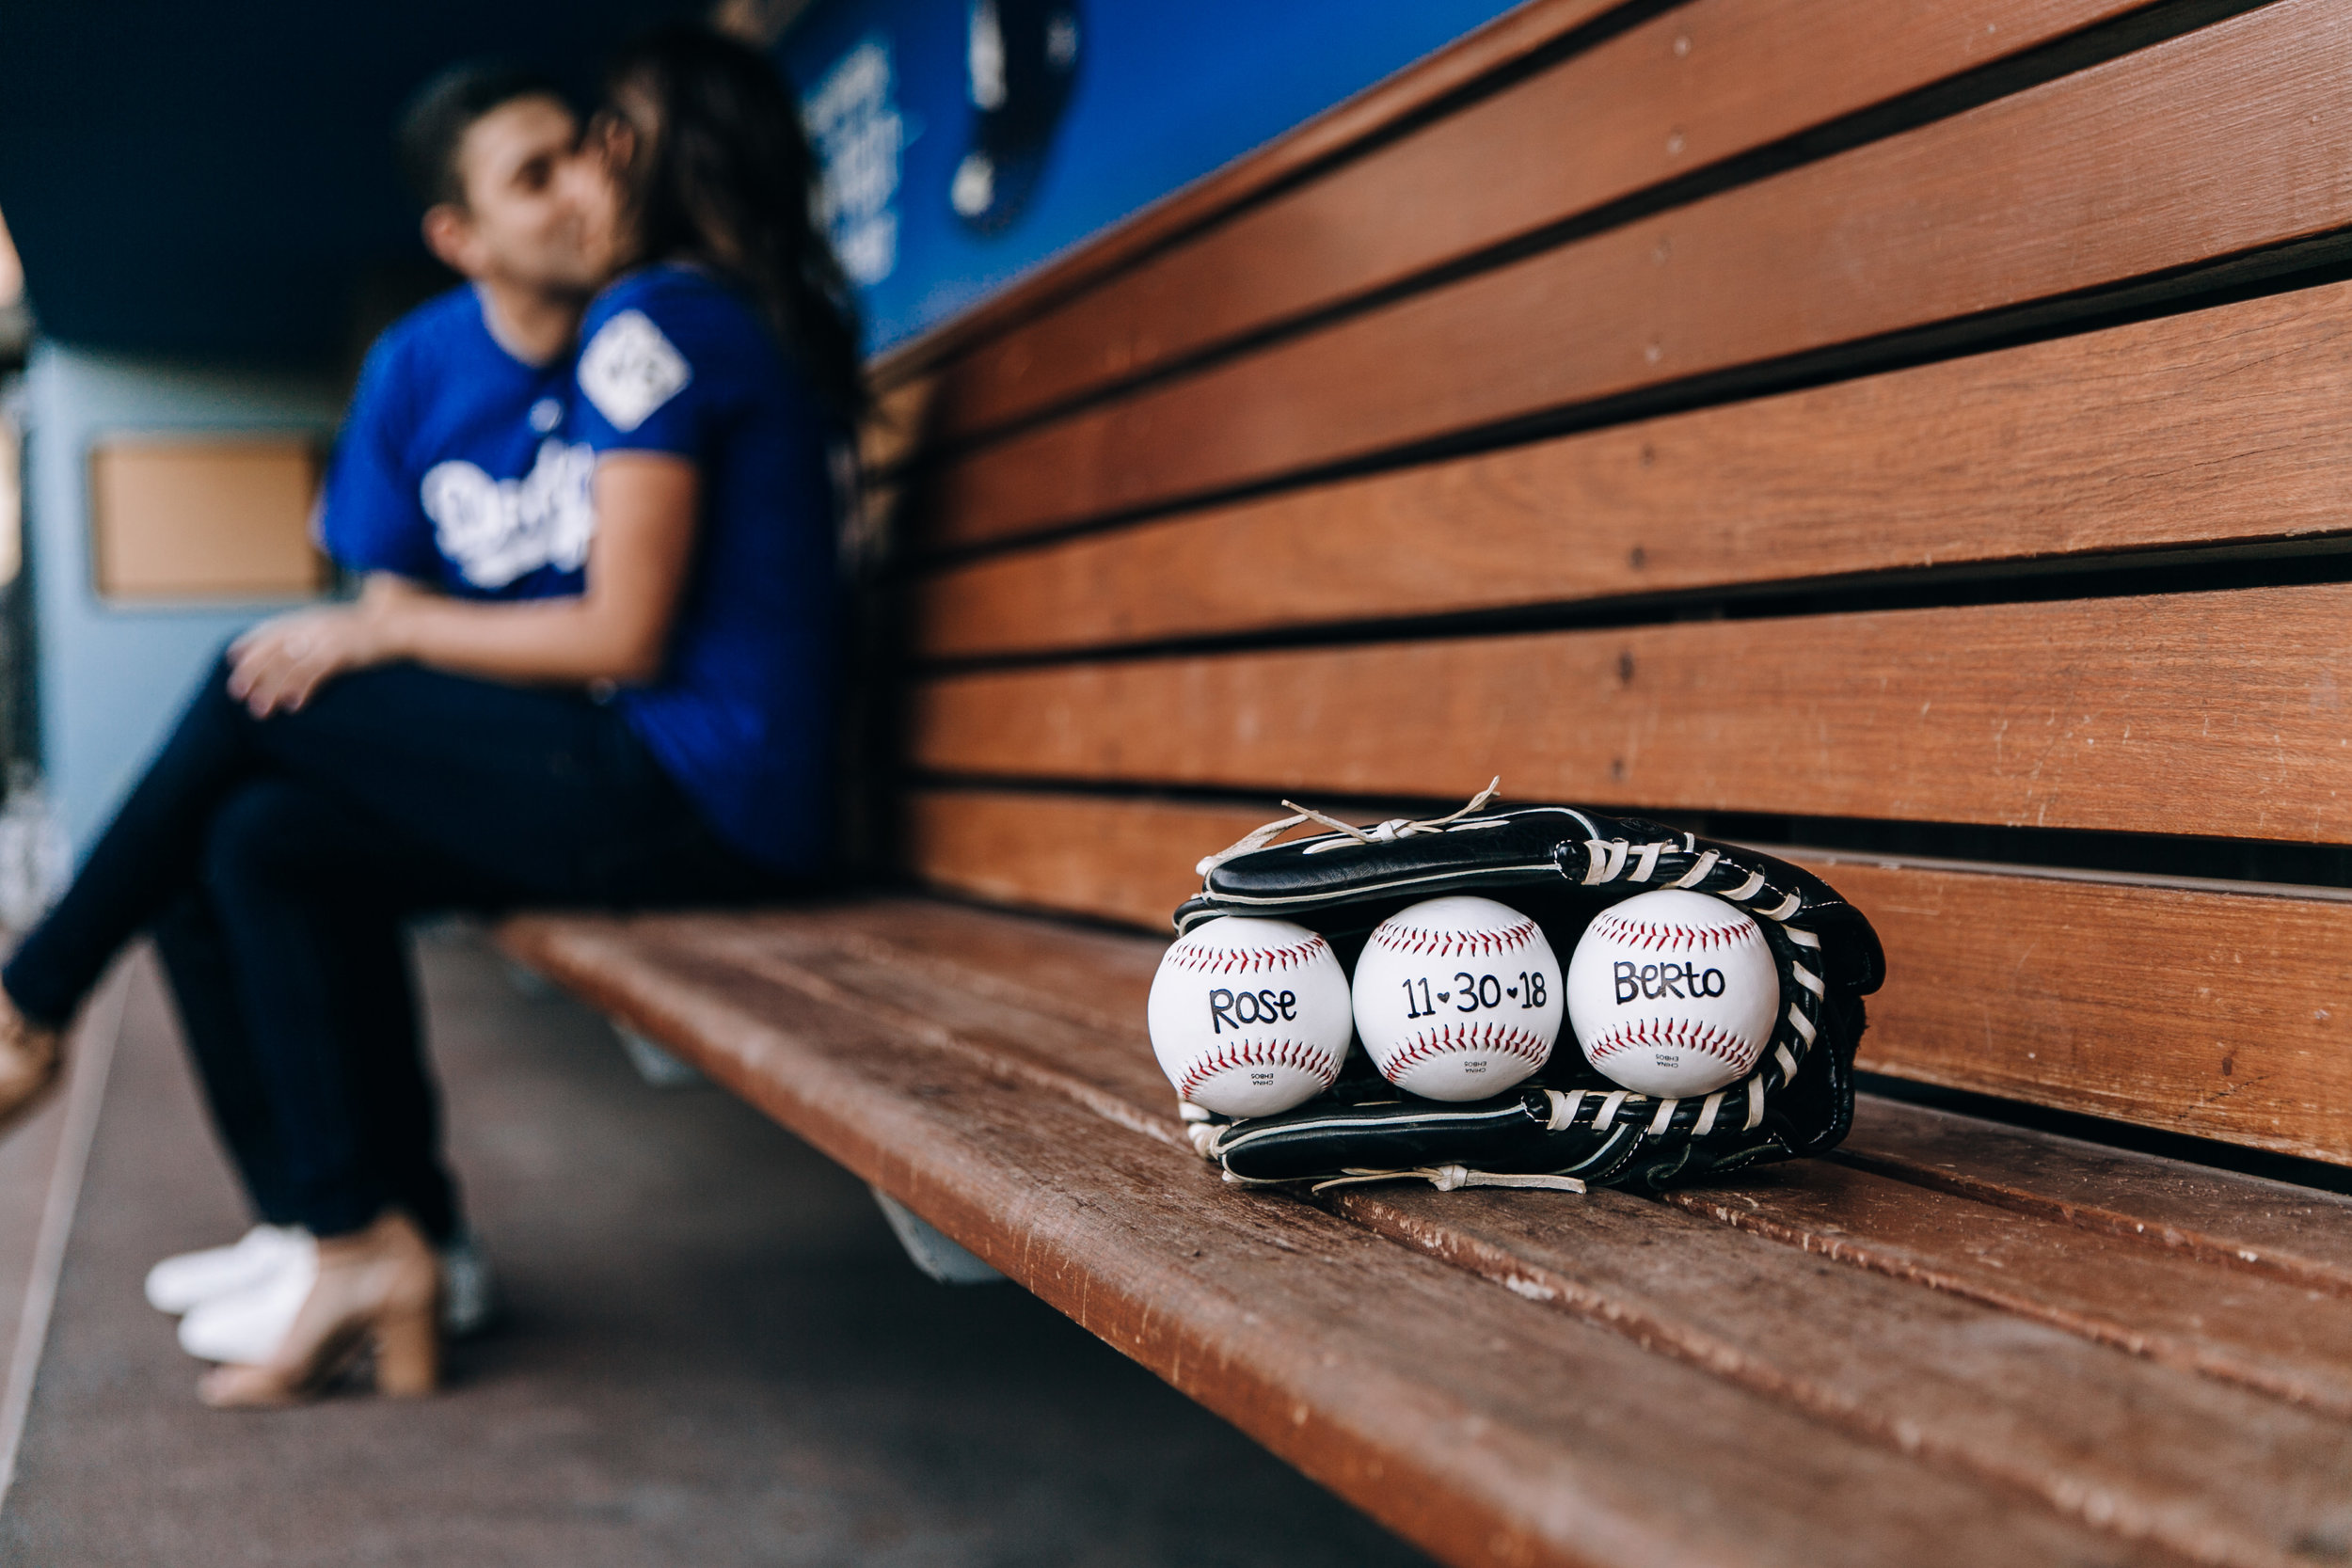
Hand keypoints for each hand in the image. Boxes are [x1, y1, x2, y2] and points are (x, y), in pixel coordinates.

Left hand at [227, 604, 399, 717]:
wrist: (399, 627)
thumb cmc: (369, 632)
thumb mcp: (335, 626)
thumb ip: (314, 632)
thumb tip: (294, 647)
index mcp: (309, 619)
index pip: (270, 630)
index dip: (250, 644)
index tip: (232, 659)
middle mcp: (313, 627)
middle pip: (273, 651)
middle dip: (252, 672)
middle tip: (237, 693)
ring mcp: (326, 640)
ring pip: (288, 666)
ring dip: (271, 689)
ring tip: (260, 710)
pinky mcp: (342, 653)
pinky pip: (316, 673)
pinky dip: (302, 689)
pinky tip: (293, 705)